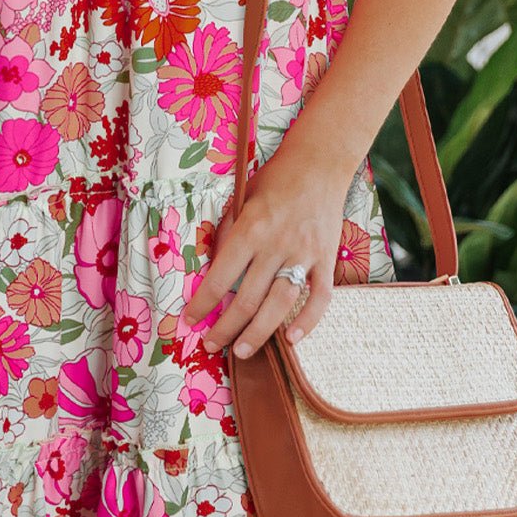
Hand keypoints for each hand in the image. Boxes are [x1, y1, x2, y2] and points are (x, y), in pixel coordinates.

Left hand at [182, 146, 348, 358]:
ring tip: (242, 352)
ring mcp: (304, 254)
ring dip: (258, 333)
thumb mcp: (241, 199)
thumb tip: (215, 268)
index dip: (203, 303)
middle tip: (212, 346)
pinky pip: (320, 297)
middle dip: (225, 327)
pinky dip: (308, 321)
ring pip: (279, 304)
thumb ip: (229, 233)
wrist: (319, 164)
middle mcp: (276, 245)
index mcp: (250, 229)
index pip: (220, 277)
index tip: (190, 319)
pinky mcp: (327, 259)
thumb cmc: (275, 179)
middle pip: (247, 298)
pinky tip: (292, 339)